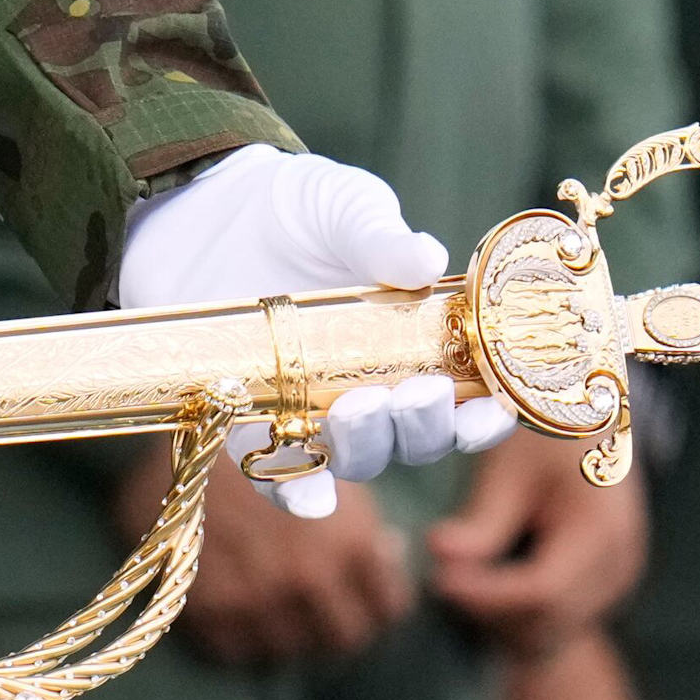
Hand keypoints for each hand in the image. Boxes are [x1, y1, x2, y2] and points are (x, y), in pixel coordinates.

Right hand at [111, 440, 408, 665]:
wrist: (180, 423)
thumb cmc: (266, 432)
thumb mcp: (330, 465)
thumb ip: (362, 526)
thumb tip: (386, 555)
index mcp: (348, 542)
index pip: (386, 609)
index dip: (378, 601)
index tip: (365, 592)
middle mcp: (305, 579)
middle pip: (342, 640)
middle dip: (338, 620)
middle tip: (320, 599)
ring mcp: (253, 598)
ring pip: (289, 649)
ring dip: (287, 628)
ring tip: (273, 593)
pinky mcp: (204, 607)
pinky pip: (236, 651)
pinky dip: (240, 633)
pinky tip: (235, 597)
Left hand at [114, 148, 512, 514]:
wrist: (208, 202)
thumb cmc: (297, 208)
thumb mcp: (344, 208)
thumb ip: (380, 237)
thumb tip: (428, 259)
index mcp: (413, 343)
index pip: (464, 399)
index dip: (484, 417)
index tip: (491, 410)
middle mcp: (371, 387)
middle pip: (414, 440)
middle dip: (424, 429)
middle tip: (415, 394)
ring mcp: (312, 408)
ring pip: (356, 460)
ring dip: (368, 448)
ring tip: (359, 407)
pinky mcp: (250, 418)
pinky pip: (276, 474)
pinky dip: (297, 493)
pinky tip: (312, 497)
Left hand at [426, 438, 646, 658]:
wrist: (588, 407)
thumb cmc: (544, 428)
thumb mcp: (508, 468)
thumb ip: (480, 522)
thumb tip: (437, 558)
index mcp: (601, 533)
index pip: (540, 593)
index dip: (485, 596)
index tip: (438, 581)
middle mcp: (619, 566)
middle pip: (549, 621)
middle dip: (491, 610)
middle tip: (441, 580)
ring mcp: (618, 578)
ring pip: (555, 629)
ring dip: (506, 618)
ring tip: (462, 578)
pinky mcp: (605, 581)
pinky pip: (562, 616)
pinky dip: (523, 610)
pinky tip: (488, 579)